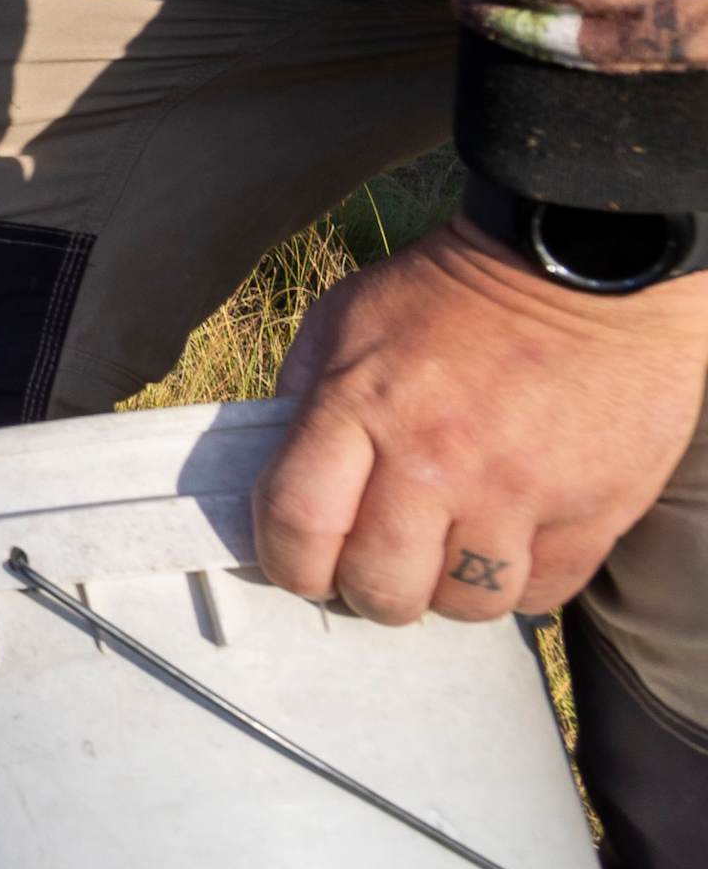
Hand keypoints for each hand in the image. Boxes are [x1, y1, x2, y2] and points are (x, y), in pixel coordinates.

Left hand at [255, 212, 707, 624]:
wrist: (585, 264)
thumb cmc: (453, 291)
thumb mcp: (346, 316)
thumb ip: (304, 390)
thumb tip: (275, 465)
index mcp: (362, 406)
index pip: (297, 524)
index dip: (286, 563)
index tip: (298, 564)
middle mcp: (438, 460)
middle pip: (380, 586)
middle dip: (364, 590)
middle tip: (374, 568)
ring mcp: (519, 491)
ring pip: (461, 604)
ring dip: (443, 592)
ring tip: (443, 556)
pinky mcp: (593, 510)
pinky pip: (539, 594)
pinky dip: (514, 585)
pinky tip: (504, 548)